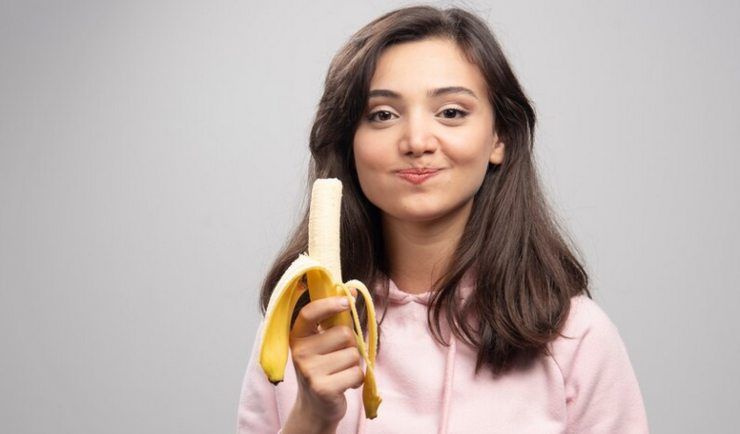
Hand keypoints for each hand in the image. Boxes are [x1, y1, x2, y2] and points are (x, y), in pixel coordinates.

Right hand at [287, 293, 363, 428]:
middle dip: (351, 344)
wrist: (316, 406)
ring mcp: (309, 371)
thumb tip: (352, 291)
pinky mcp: (323, 388)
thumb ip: (335, 319)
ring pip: (353, 354)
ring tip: (340, 372)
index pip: (310, 313)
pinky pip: (356, 373)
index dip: (329, 304)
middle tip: (340, 357)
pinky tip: (344, 384)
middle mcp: (299, 352)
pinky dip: (357, 379)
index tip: (347, 301)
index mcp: (298, 336)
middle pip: (344, 333)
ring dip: (354, 363)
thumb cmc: (324, 367)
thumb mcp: (323, 342)